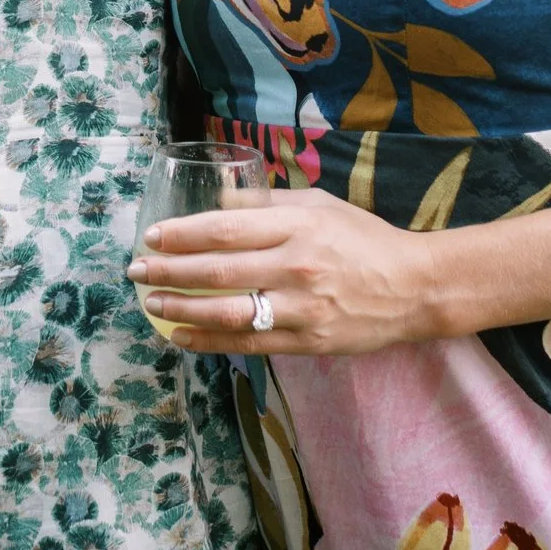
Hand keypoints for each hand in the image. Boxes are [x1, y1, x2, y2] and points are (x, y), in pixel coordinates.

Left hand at [125, 187, 434, 355]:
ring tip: (152, 304)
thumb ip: (266, 206)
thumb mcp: (319, 205)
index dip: (183, 234)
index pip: (226, 229)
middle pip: (219, 270)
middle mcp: (297, 266)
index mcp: (298, 226)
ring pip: (229, 312)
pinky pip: (249, 344)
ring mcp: (302, 309)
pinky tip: (182, 337)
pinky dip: (210, 341)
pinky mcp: (307, 342)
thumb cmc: (364, 239)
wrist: (414, 287)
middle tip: (136, 271)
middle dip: (169, 271)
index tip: (151, 237)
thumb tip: (218, 205)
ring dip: (182, 310)